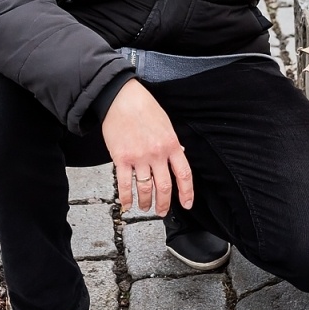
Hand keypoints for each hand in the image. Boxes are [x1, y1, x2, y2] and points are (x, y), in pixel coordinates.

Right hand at [102, 80, 193, 214]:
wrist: (121, 98)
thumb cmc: (144, 107)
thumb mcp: (165, 124)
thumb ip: (172, 142)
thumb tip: (179, 155)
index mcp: (171, 144)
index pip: (184, 174)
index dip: (187, 192)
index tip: (187, 204)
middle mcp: (157, 153)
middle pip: (164, 186)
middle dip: (164, 204)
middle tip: (161, 211)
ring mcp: (139, 157)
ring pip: (145, 188)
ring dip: (146, 202)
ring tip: (145, 207)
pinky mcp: (121, 158)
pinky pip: (124, 184)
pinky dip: (126, 198)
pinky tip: (127, 204)